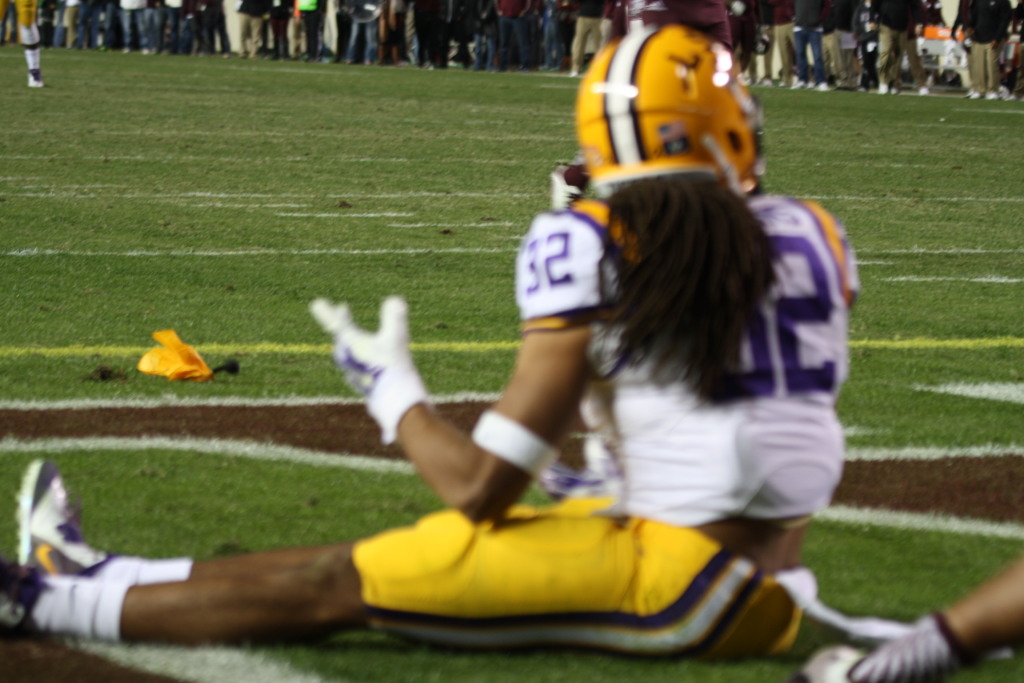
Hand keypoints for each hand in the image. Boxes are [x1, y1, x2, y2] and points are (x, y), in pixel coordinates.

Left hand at [311, 296, 428, 443]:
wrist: (394, 399)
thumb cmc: (392, 366)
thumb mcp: (396, 338)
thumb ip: (394, 317)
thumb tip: (395, 300)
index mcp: (351, 343)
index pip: (336, 324)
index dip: (327, 312)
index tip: (316, 304)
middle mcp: (346, 357)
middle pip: (340, 335)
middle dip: (342, 320)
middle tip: (343, 309)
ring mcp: (350, 371)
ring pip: (346, 350)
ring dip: (350, 339)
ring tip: (354, 335)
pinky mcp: (358, 382)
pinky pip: (354, 364)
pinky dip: (358, 355)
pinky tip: (364, 360)